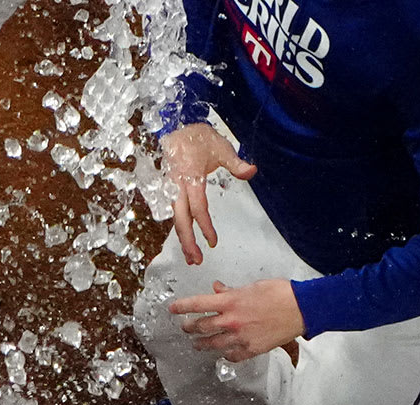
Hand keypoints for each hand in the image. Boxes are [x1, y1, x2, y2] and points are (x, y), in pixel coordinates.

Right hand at [160, 123, 256, 264]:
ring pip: (174, 219)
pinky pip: (172, 214)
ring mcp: (168, 189)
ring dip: (182, 239)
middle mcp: (176, 185)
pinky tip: (185, 241)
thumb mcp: (221, 147)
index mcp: (189, 176)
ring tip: (191, 258)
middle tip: (197, 261)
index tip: (213, 242)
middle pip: (180, 219)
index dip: (205, 226)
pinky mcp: (167, 191)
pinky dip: (179, 229)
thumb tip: (252, 171)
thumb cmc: (198, 138)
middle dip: (188, 242)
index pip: (198, 207)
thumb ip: (236, 163)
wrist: (173, 128)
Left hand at [169, 278, 304, 362]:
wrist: (302, 309)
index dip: (181, 307)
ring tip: (197, 345)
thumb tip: (217, 290)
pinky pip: (232, 356)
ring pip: (213, 344)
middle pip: (201, 327)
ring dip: (202, 344)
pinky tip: (223, 354)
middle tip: (186, 328)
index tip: (172, 309)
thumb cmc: (280, 293)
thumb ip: (232, 291)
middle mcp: (231, 321)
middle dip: (190, 327)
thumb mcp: (252, 286)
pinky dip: (226, 355)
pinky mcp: (252, 349)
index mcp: (230, 302)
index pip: (197, 304)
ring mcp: (241, 337)